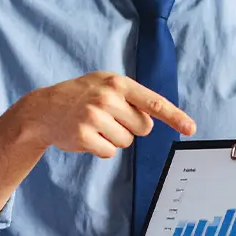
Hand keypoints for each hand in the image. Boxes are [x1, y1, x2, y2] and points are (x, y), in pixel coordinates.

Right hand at [20, 72, 195, 157]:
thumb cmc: (81, 96)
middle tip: (109, 118)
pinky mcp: (84, 137)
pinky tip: (87, 136)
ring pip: (127, 142)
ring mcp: (94, 117)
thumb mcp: (104, 84)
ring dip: (114, 139)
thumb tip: (153, 120)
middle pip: (143, 128)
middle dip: (130, 127)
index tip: (191, 128)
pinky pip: (110, 152)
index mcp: (117, 83)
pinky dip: (101, 149)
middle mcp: (107, 98)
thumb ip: (131, 97)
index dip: (174, 116)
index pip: (153, 102)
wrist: (44, 109)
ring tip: (95, 125)